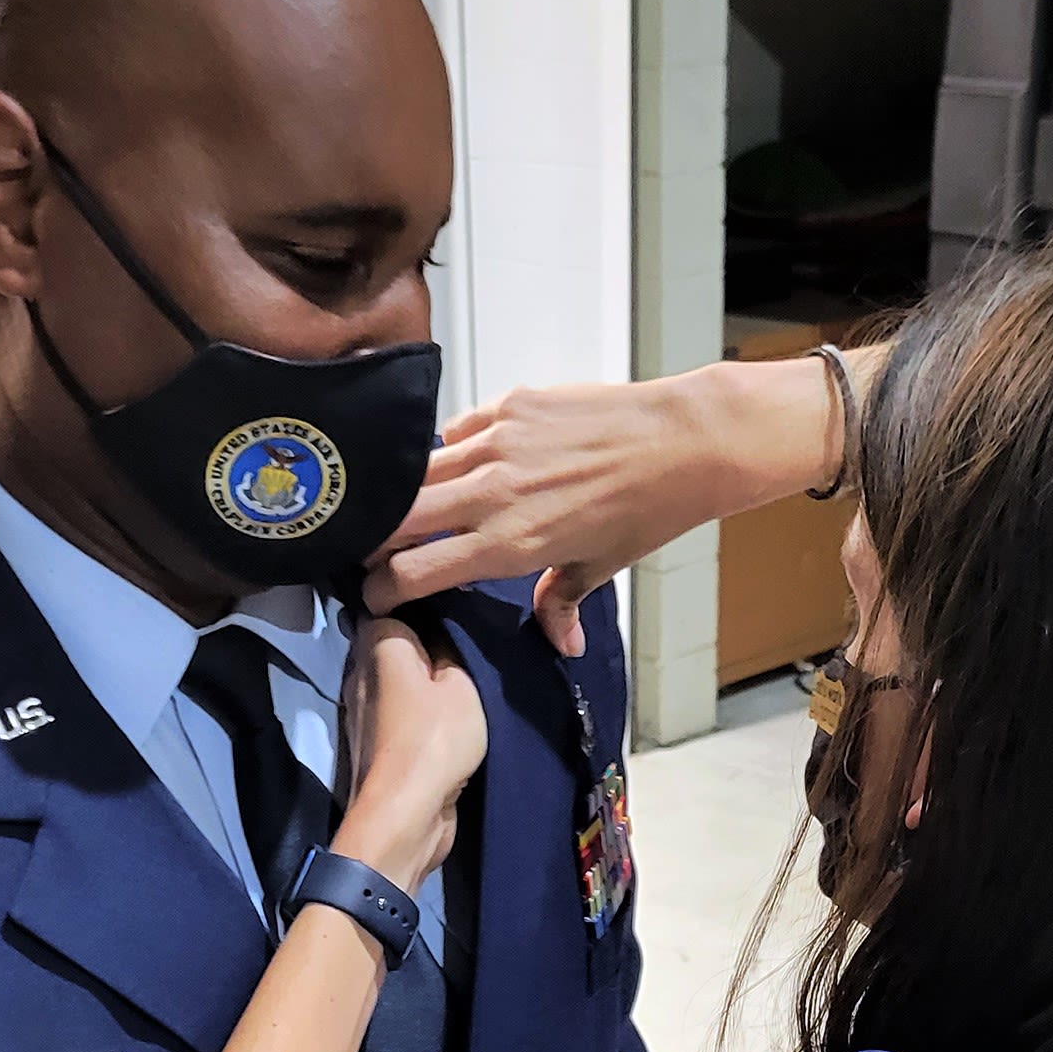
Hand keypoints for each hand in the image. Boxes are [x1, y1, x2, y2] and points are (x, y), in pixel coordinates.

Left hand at [334, 616, 488, 891]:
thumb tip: (441, 630)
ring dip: (420, 688)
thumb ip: (451, 648)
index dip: (425, 608)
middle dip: (423, 649)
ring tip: (461, 692)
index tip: (457, 618)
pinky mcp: (369, 744)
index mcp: (376, 644)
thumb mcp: (463, 682)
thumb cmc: (436, 739)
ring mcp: (359, 711)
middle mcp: (357, 671)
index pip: (392, 605)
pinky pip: (395, 716)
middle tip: (466, 656)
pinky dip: (414, 718)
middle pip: (393, 646)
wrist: (405, 816)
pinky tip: (443, 726)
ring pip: (394, 683)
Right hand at [365, 359, 838, 656]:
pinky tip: (451, 464)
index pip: (414, 572)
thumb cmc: (647, 509)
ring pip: (417, 471)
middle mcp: (493, 494)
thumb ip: (562, 603)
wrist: (682, 443)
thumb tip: (561, 645)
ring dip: (400, 495)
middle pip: (398, 520)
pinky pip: (455, 430)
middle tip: (370, 553)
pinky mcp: (510, 406)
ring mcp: (498, 444)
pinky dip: (445, 451)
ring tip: (397, 509)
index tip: (376, 595)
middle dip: (373, 542)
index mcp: (510, 544)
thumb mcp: (602, 567)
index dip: (383, 589)